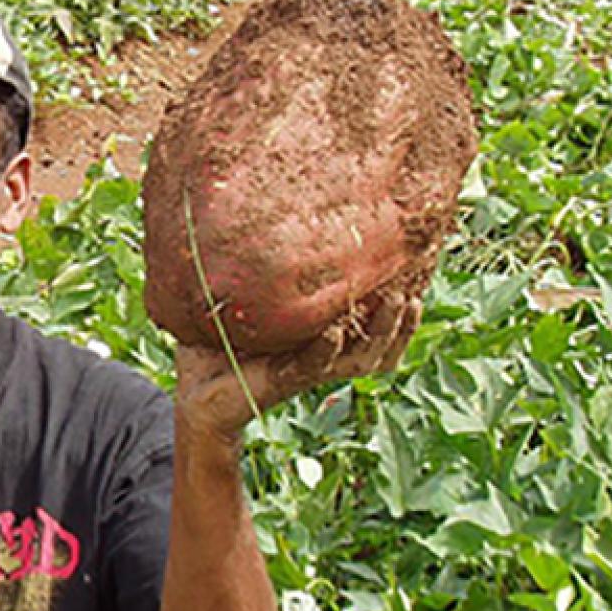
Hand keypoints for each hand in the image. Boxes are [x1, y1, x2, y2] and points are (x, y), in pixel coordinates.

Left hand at [174, 293, 420, 441]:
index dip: (401, 317)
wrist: (194, 391)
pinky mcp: (279, 381)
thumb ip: (269, 273)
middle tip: (412, 293)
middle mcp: (322, 359)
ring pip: (358, 359)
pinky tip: (334, 330)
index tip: (417, 283)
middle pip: (379, 350)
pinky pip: (311, 365)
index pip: (376, 333)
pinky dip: (325, 348)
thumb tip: (274, 219)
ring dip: (379, 333)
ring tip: (395, 303)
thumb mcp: (253, 304)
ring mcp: (303, 371)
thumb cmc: (224, 344)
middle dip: (401, 325)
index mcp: (324, 342)